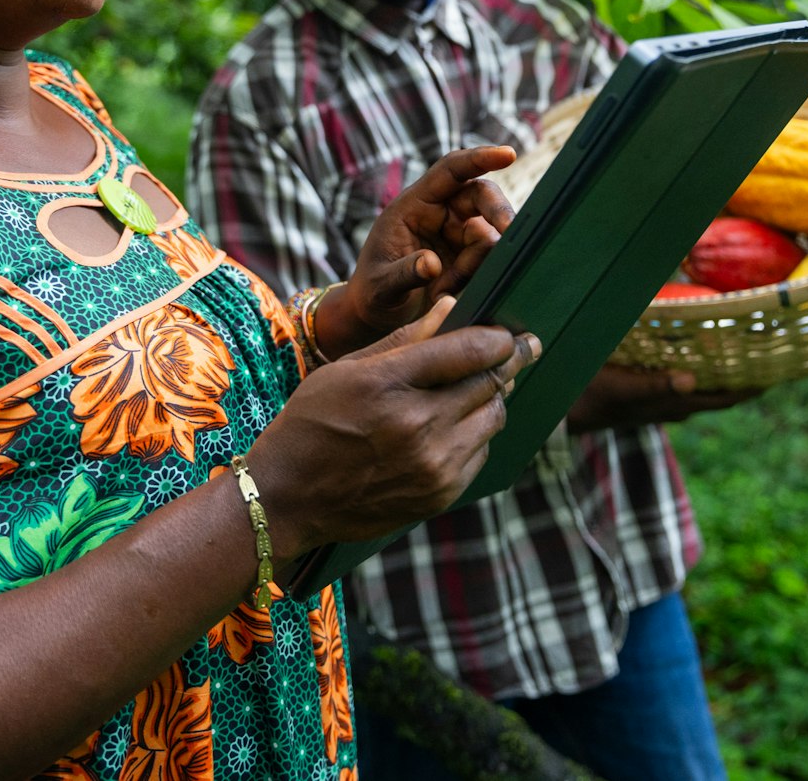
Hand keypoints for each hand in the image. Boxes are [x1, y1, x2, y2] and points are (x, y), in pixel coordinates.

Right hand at [247, 296, 539, 554]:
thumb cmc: (312, 422)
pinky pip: (480, 452)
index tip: (510, 330)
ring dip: (492, 398)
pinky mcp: (439, 494)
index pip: (470, 349)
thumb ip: (406, 338)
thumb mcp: (347, 369)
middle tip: (520, 348)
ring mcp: (432, 465)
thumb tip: (454, 308)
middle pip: (491, 382)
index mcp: (388, 384)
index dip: (500, 336)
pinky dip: (476, 433)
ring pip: (493, 417)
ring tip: (480, 386)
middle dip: (508, 361)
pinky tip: (455, 425)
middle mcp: (416, 425)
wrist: (287, 498)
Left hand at [319, 145, 517, 354]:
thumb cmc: (371, 292)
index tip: (509, 155)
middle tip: (511, 233)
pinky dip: (474, 278)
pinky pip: (487, 260)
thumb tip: (432, 264)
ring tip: (442, 290)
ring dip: (475, 264)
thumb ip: (404, 274)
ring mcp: (457, 234)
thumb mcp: (380, 286)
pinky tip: (445, 293)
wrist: (378, 315)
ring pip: (488, 235)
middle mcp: (439, 213)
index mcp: (414, 204)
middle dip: (499, 213)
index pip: (450, 171)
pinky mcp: (469, 256)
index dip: (479, 159)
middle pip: (481, 196)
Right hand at [563, 363, 761, 432]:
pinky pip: (688, 379)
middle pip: (723, 391)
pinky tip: (700, 351)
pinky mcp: (652, 391)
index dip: (754, 386)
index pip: (727, 397)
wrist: (564, 410)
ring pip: (706, 386)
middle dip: (746, 375)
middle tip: (769, 349)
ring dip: (725, 371)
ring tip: (743, 346)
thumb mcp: (621, 388)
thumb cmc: (593, 395)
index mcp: (676, 403)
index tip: (782, 369)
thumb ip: (655, 386)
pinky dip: (702, 367)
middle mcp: (677, 403)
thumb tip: (689, 381)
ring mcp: (665, 399)